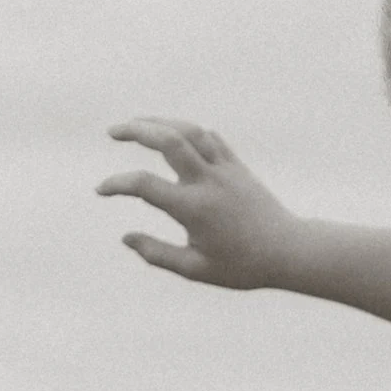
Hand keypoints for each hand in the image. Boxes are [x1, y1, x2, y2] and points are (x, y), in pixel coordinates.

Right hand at [97, 119, 304, 289]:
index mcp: (193, 209)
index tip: (101, 190)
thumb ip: (157, 254)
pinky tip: (173, 134)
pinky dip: (187, 131)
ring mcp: (225, 170)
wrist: (289, 252)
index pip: (144, 185)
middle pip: (168, 139)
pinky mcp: (238, 166)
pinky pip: (210, 137)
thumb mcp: (196, 269)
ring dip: (160, 121)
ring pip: (189, 130)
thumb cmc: (242, 266)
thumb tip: (126, 238)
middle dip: (136, 129)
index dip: (117, 184)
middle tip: (112, 132)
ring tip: (137, 125)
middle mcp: (208, 182)